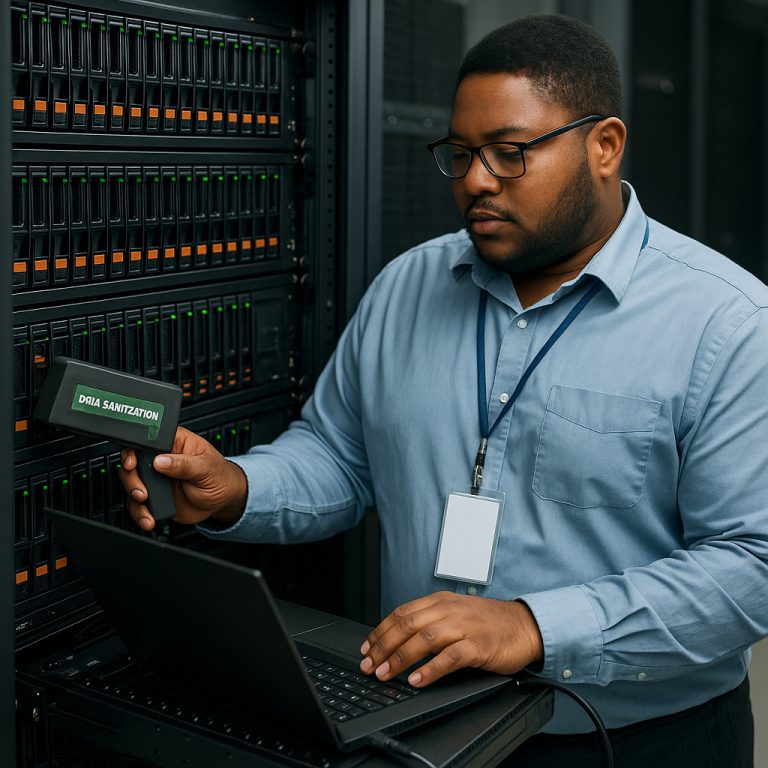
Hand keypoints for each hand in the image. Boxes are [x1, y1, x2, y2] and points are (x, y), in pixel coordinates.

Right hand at [119, 426, 247, 530]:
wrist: (223, 500)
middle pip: (133, 462)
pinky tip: (149, 517)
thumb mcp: (206, 467)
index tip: (133, 463)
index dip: (135, 450)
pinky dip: (140, 512)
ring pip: (132, 484)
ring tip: (145, 503)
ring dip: (134, 496)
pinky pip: (139, 504)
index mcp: (175, 443)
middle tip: (142, 490)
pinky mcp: (155, 497)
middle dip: (132, 477)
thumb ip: (184, 464)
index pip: (148, 440)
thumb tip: (161, 461)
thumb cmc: (220, 476)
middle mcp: (161, 459)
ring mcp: (157, 478)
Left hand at [359, 591, 542, 687]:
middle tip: (369, 664)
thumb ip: (430, 621)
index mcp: (440, 601)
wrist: (525, 626)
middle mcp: (449, 610)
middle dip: (384, 646)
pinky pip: (450, 657)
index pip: (402, 613)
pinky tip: (418, 680)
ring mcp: (464, 626)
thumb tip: (399, 639)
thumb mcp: (455, 614)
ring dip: (401, 657)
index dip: (380, 630)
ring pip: (424, 638)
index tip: (366, 647)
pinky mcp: (478, 645)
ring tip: (386, 673)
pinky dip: (431, 669)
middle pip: (408, 624)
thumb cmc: (489, 623)